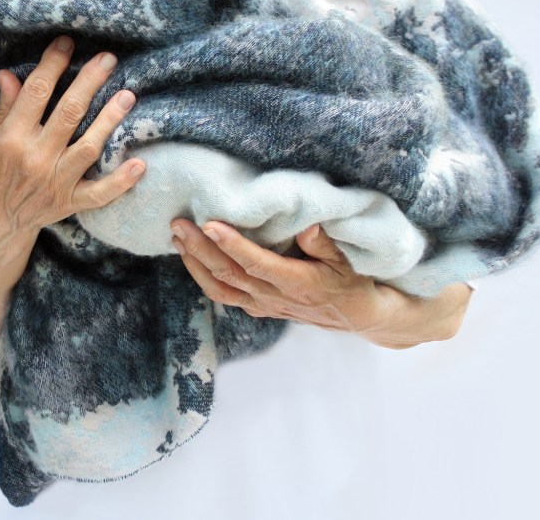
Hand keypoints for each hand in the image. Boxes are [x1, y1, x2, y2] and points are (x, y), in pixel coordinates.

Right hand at [0, 35, 146, 247]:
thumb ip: (4, 109)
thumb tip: (9, 74)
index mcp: (12, 138)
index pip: (35, 93)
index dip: (52, 64)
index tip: (66, 42)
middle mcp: (35, 158)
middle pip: (69, 113)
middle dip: (90, 82)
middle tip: (108, 59)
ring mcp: (55, 182)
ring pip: (88, 146)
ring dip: (110, 120)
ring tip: (129, 96)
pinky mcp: (69, 203)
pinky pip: (99, 193)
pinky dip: (120, 181)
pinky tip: (139, 164)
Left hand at [170, 219, 472, 348]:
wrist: (362, 315)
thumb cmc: (357, 279)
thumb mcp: (349, 259)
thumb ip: (327, 244)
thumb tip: (307, 225)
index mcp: (298, 283)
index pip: (257, 264)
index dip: (232, 245)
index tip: (210, 224)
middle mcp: (276, 298)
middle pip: (229, 275)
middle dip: (200, 249)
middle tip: (178, 224)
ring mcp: (265, 305)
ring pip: (221, 288)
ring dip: (195, 264)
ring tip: (176, 238)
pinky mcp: (259, 307)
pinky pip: (225, 294)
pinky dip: (203, 277)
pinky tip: (190, 258)